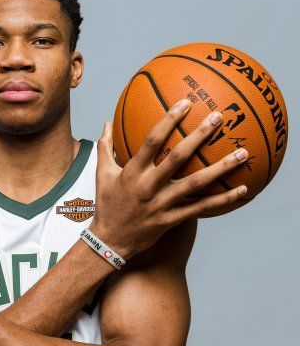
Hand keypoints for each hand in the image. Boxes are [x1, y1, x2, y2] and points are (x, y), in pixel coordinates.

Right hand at [91, 99, 248, 260]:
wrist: (109, 242)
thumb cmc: (107, 206)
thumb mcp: (102, 175)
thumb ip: (106, 148)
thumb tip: (106, 123)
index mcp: (133, 172)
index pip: (152, 141)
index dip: (169, 121)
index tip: (186, 103)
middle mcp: (148, 186)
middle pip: (178, 157)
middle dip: (199, 135)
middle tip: (219, 117)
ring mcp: (162, 204)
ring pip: (196, 183)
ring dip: (222, 168)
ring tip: (243, 153)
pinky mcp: (171, 219)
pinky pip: (201, 208)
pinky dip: (223, 200)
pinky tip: (242, 190)